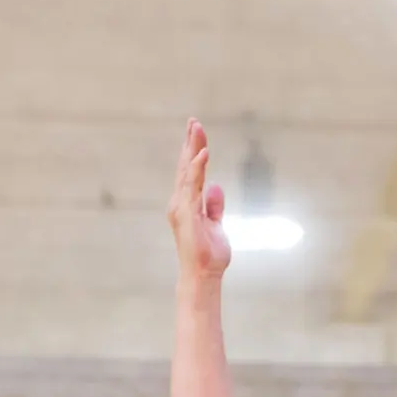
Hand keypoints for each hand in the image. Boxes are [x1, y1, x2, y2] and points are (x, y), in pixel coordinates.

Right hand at [169, 121, 231, 284]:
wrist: (203, 275)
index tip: (197, 132)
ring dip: (192, 149)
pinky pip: (193, 186)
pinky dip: (197, 168)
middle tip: (194, 121)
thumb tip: (216, 187)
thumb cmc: (209, 256)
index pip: (190, 173)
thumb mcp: (216, 226)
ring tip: (197, 129)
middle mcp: (180, 203)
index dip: (193, 152)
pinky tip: (202, 154)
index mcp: (186, 205)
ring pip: (187, 172)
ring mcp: (182, 208)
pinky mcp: (188, 213)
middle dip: (189, 143)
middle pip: (185, 167)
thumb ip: (214, 207)